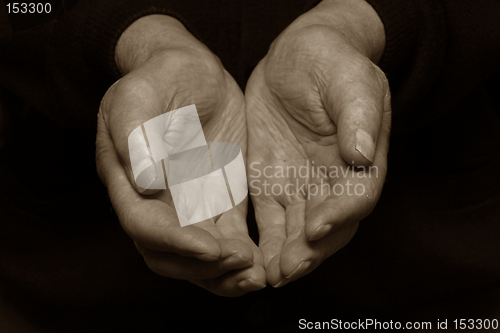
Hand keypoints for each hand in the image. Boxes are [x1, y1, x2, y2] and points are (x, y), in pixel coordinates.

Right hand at [96, 15, 264, 295]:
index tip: (212, 248)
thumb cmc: (161, 75)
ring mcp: (189, 202)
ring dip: (224, 273)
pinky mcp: (219, 198)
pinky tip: (263, 263)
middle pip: (170, 254)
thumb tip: (144, 181)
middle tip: (241, 266)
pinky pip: (228, 236)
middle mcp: (157, 200)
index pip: (145, 226)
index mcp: (130, 178)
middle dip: (203, 267)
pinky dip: (242, 255)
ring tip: (256, 277)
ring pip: (200, 255)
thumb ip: (135, 134)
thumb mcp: (140, 93)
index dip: (176, 242)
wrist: (190, 70)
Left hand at [245, 0, 390, 286]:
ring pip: (297, 230)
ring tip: (269, 275)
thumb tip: (363, 152)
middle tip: (288, 269)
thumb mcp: (350, 78)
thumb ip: (359, 115)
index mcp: (362, 158)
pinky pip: (269, 217)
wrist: (297, 56)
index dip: (339, 215)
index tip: (317, 228)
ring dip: (286, 255)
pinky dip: (263, 241)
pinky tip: (252, 260)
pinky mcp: (271, 181)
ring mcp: (301, 184)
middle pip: (328, 225)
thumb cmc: (331, 61)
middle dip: (310, 250)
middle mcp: (333, 180)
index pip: (356, 196)